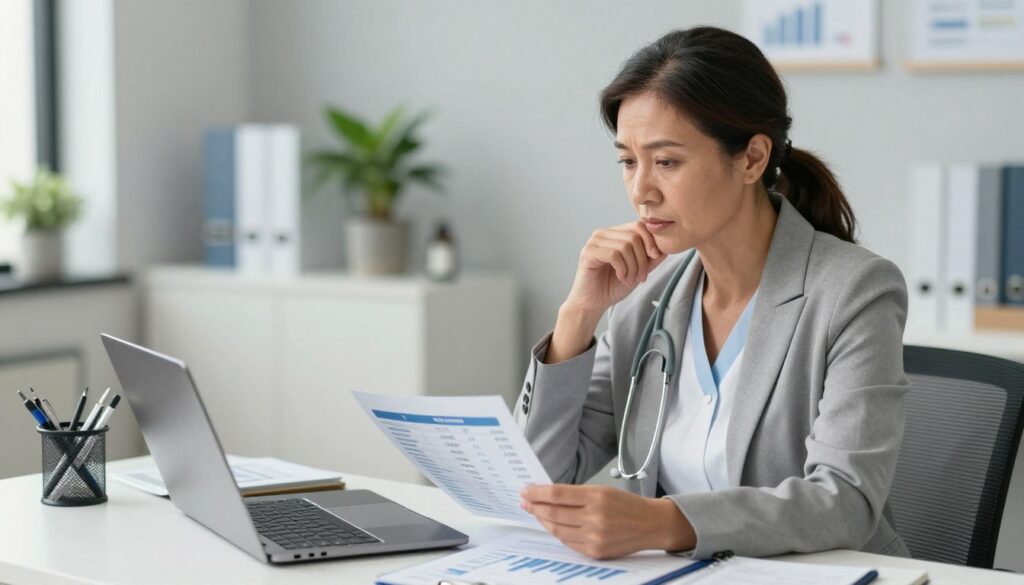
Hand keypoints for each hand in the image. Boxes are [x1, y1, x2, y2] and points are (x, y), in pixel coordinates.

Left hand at [520, 484, 695, 559]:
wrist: (651, 524)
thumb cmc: (626, 505)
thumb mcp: (602, 490)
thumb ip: (576, 494)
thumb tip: (548, 494)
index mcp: (596, 497)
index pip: (557, 494)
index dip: (537, 493)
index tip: (526, 490)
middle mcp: (595, 517)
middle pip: (553, 513)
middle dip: (534, 506)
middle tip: (525, 501)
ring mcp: (595, 536)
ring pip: (557, 529)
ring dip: (542, 521)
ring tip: (535, 513)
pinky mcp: (596, 551)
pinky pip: (568, 542)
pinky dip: (557, 533)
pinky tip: (552, 525)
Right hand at [565, 221, 665, 315]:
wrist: (592, 304)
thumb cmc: (612, 287)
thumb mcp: (638, 271)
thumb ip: (651, 258)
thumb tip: (666, 247)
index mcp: (614, 234)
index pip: (638, 225)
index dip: (650, 240)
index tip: (655, 257)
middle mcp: (603, 234)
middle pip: (634, 236)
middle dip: (642, 259)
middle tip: (641, 277)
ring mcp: (594, 242)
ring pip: (625, 246)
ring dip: (632, 267)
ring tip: (629, 280)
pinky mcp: (588, 253)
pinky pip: (614, 255)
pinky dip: (622, 269)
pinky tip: (620, 277)